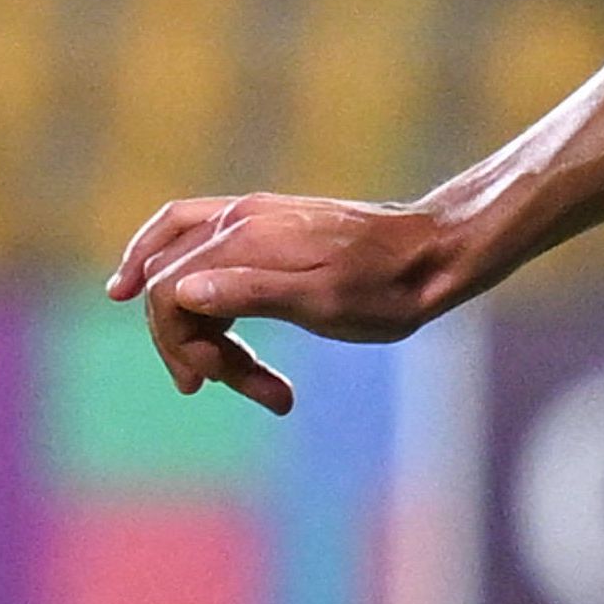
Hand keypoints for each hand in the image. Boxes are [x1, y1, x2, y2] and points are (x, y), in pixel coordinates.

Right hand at [103, 193, 472, 416]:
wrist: (434, 254)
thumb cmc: (385, 288)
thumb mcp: (322, 301)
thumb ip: (251, 293)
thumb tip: (181, 293)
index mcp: (245, 238)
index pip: (169, 291)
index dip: (175, 341)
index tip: (206, 381)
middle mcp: (238, 219)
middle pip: (168, 280)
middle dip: (185, 340)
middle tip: (221, 384)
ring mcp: (250, 220)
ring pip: (183, 270)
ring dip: (199, 330)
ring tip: (243, 379)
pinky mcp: (266, 231)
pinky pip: (203, 256)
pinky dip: (194, 295)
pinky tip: (207, 330)